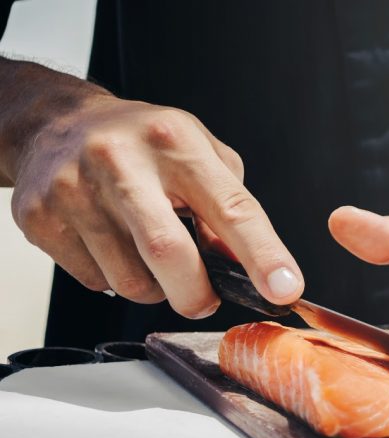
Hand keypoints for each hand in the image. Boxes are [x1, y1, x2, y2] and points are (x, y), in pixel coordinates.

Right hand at [7, 93, 303, 316]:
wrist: (58, 124)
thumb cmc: (143, 143)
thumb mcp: (199, 153)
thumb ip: (229, 205)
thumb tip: (248, 265)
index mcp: (175, 142)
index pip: (231, 207)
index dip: (263, 255)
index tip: (286, 288)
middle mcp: (121, 161)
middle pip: (169, 254)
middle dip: (196, 294)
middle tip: (204, 299)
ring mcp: (74, 190)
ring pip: (130, 280)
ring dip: (154, 288)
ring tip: (150, 256)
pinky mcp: (40, 218)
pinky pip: (94, 282)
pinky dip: (115, 280)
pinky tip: (114, 247)